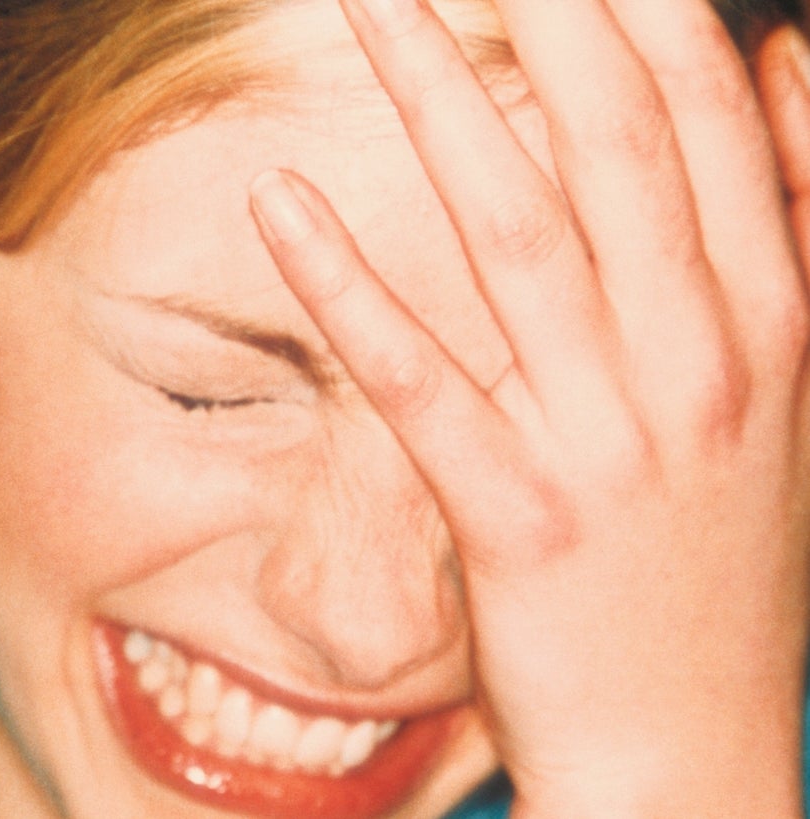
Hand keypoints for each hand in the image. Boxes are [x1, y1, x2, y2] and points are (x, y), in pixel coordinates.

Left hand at [248, 0, 809, 815]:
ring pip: (515, 234)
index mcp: (767, 320)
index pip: (703, 119)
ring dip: (435, 103)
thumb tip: (784, 63)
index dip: (636, 6)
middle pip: (613, 145)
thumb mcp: (788, 388)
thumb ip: (789, 222)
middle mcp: (699, 362)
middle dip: (543, 15)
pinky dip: (350, 285)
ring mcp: (609, 443)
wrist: (691, 741)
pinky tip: (276, 201)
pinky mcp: (519, 522)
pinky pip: (423, 381)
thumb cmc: (720, 564)